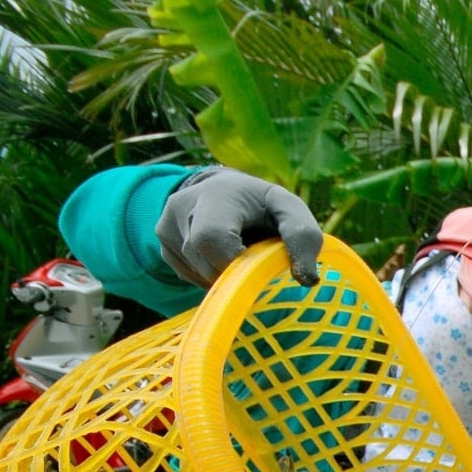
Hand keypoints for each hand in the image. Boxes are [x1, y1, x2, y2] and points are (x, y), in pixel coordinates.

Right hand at [157, 168, 322, 287]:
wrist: (226, 191)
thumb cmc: (263, 205)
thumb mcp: (289, 210)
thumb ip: (303, 236)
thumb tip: (308, 280)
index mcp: (215, 196)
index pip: (211, 238)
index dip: (235, 262)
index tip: (257, 264)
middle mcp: (182, 208)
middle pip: (205, 262)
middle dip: (235, 271)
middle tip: (253, 262)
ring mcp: (166, 228)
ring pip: (197, 274)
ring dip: (225, 275)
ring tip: (239, 253)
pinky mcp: (163, 247)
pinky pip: (189, 277)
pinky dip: (211, 276)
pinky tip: (222, 257)